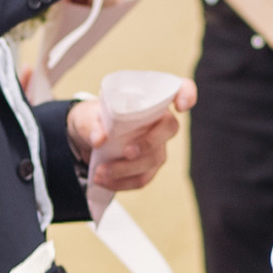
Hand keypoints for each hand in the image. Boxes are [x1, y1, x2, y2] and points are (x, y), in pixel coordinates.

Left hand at [71, 80, 193, 203]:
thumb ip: (91, 125)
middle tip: (126, 152)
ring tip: (100, 172)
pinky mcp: (148, 167)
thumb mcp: (85, 117)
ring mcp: (157, 146)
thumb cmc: (92, 119)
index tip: (180, 106)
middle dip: (148, 143)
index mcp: (148, 101)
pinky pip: (142, 178)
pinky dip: (122, 183)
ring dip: (126, 170)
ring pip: (153, 159)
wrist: (86, 139)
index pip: (180, 89)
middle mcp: (159, 122)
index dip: (187, 94)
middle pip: (169, 129)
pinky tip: (104, 181)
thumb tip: (100, 139)